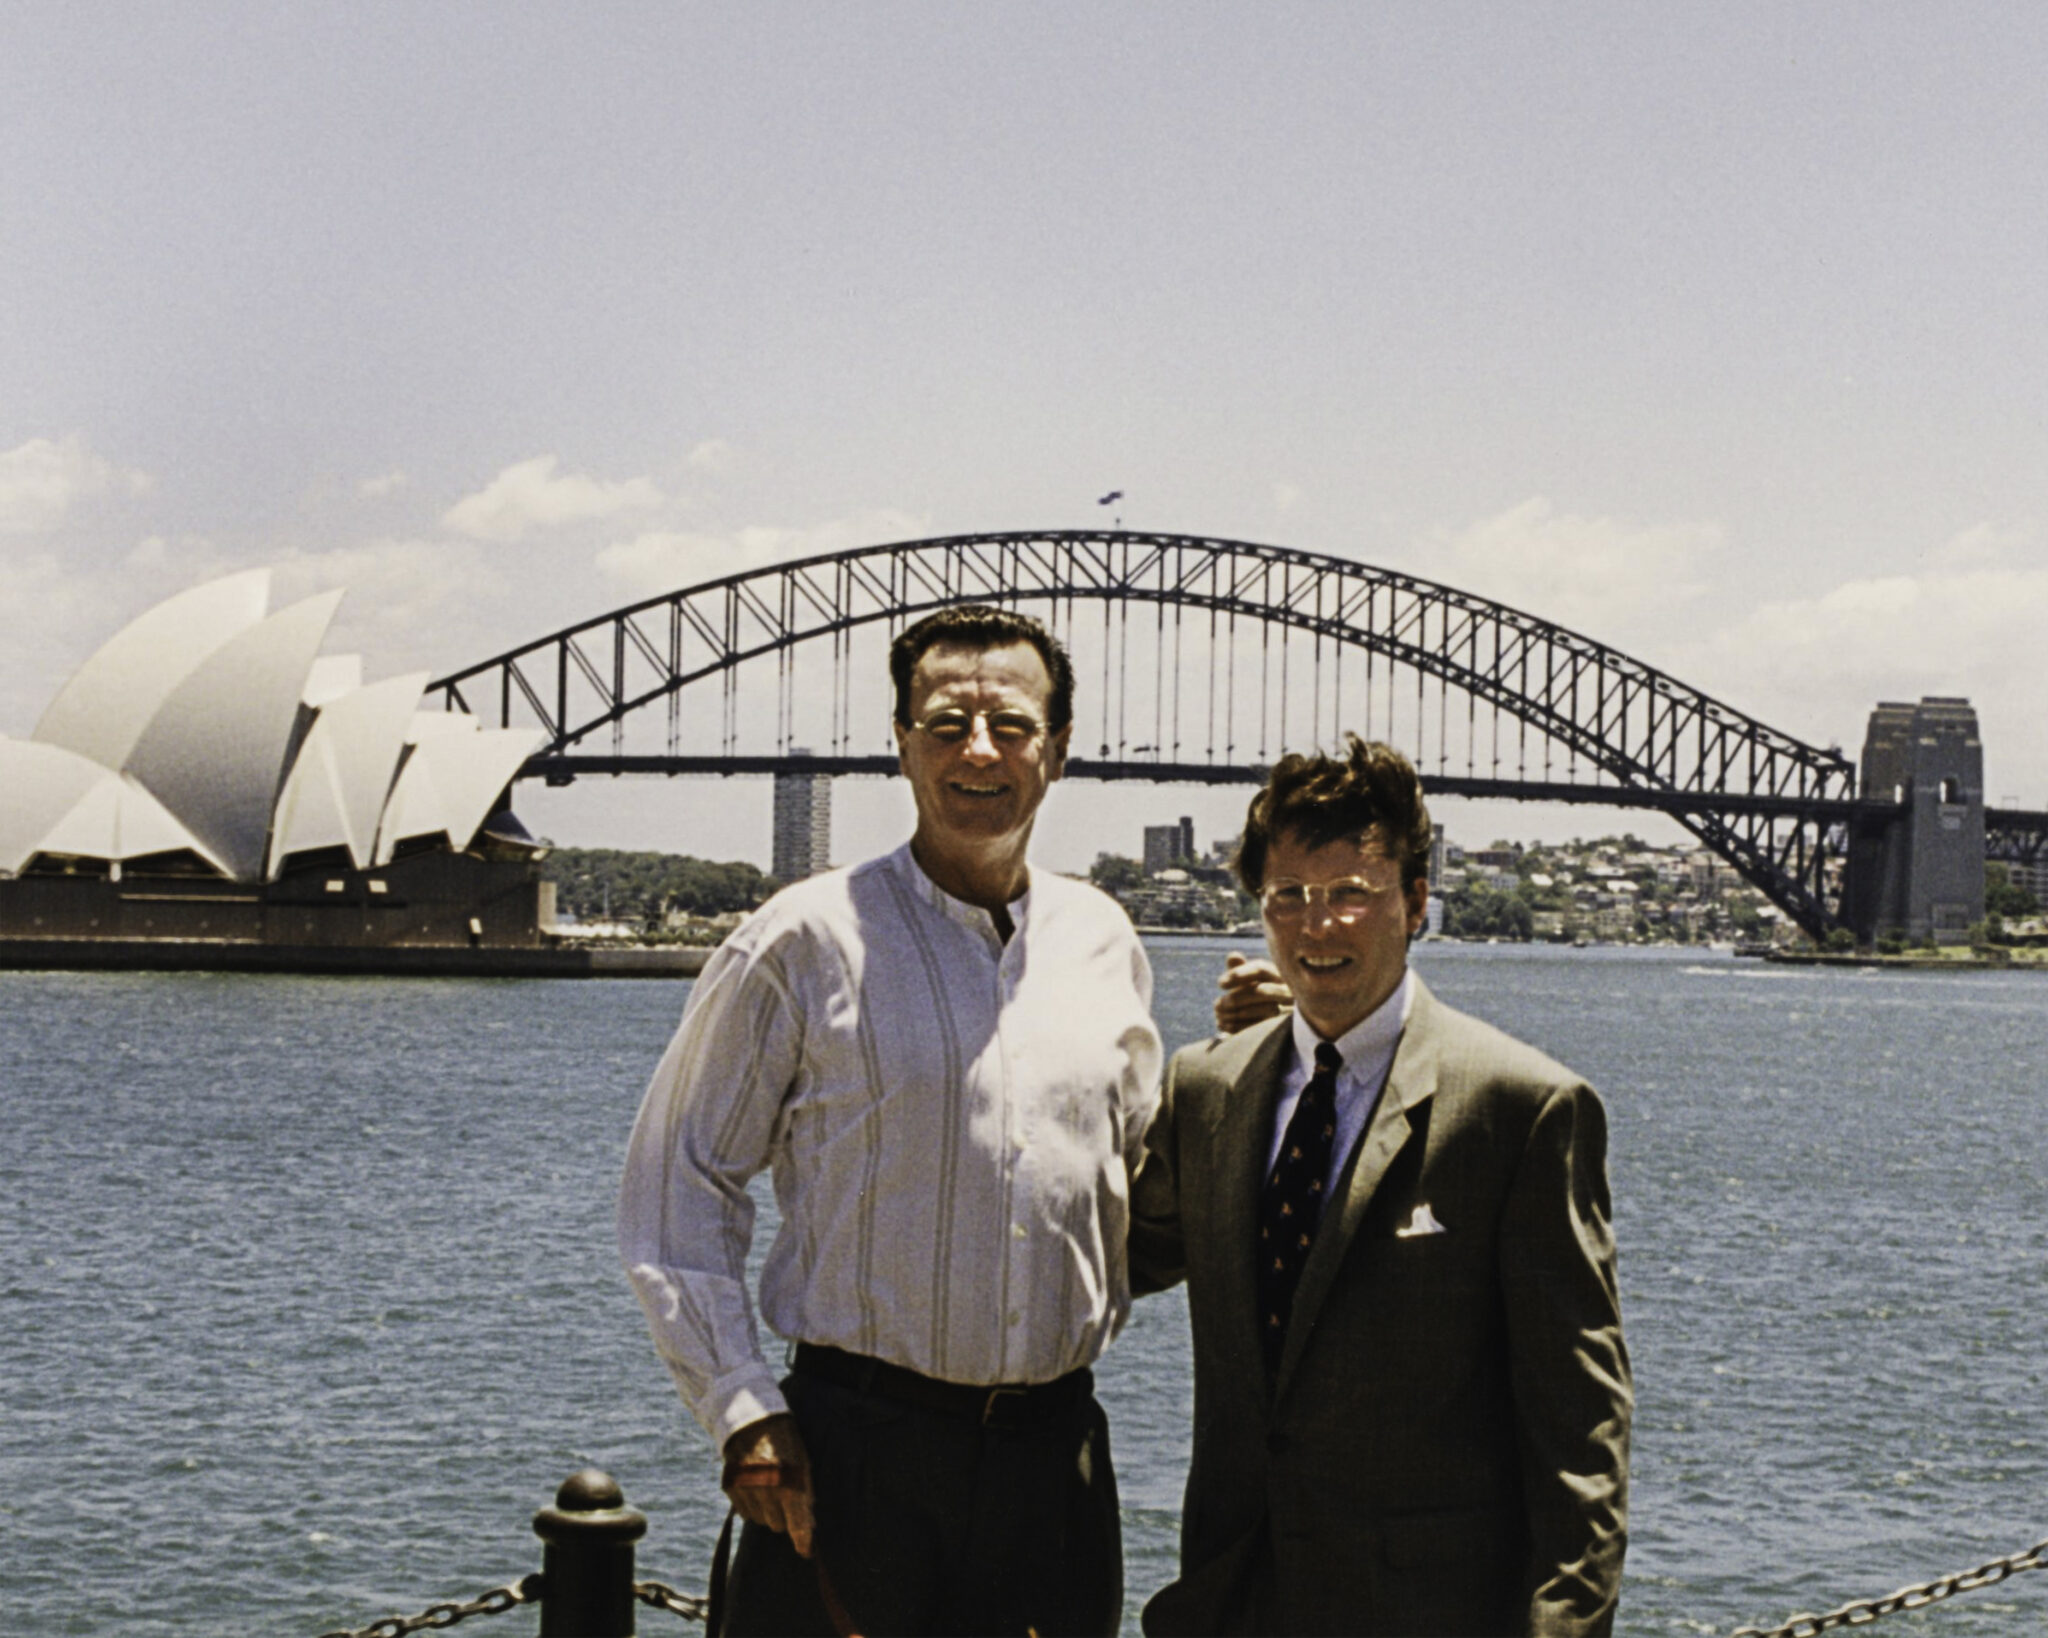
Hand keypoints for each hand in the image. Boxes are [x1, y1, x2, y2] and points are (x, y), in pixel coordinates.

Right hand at [721, 1412, 814, 1557]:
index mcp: (789, 1484)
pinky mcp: (731, 1489)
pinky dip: (752, 1505)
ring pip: (761, 1521)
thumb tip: (809, 1525)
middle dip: (784, 1515)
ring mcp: (746, 1491)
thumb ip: (806, 1494)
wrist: (752, 1420)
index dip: (803, 1541)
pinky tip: (755, 1485)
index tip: (806, 1551)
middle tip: (785, 1495)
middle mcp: (767, 1491)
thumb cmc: (785, 1442)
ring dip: (767, 1510)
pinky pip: (745, 1513)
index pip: (798, 1524)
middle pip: (778, 1526)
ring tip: (769, 1486)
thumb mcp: (803, 1463)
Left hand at [1215, 950, 1291, 1033]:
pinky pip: (1261, 1027)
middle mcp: (1287, 990)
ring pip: (1262, 1011)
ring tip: (1218, 1015)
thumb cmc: (1255, 993)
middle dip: (1236, 998)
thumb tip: (1233, 957)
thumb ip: (1240, 968)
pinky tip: (1224, 1026)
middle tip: (1216, 1004)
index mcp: (1277, 974)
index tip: (1220, 984)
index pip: (1259, 969)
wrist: (1272, 1021)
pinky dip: (1241, 1026)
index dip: (1239, 975)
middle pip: (1260, 992)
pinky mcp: (1284, 1028)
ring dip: (1236, 1013)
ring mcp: (1288, 1010)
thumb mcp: (1247, 980)